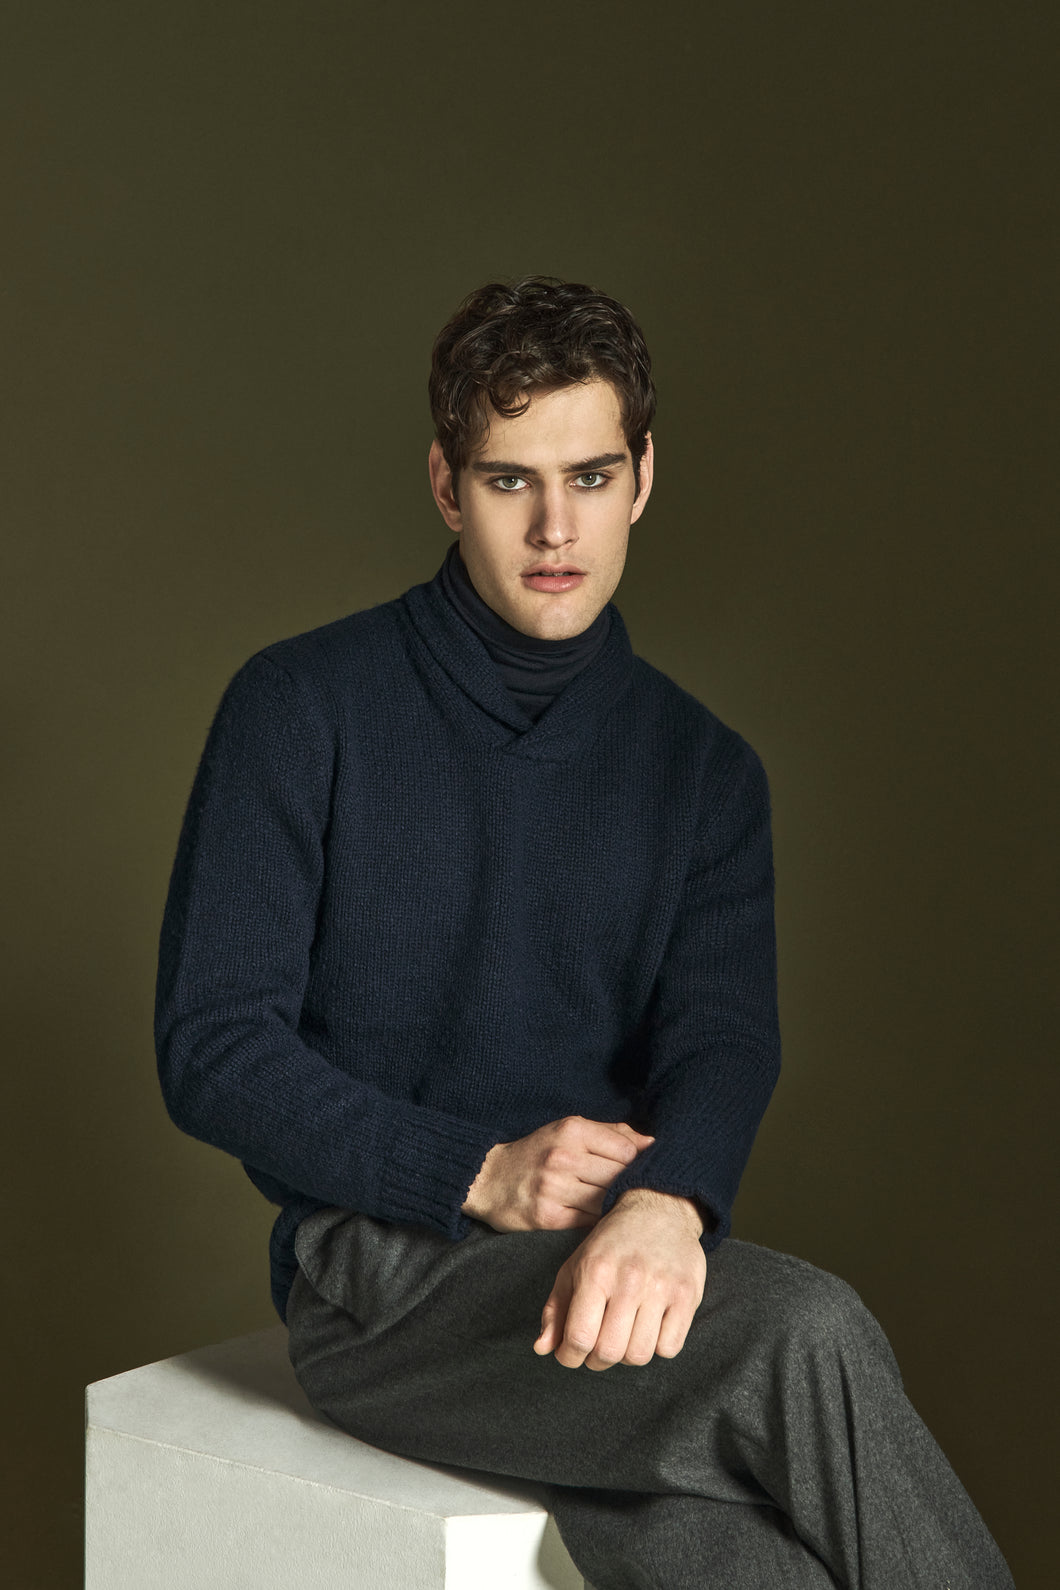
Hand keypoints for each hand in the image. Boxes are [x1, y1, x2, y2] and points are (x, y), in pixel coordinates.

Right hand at [462, 1116, 654, 1232]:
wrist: (489, 1179)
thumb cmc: (538, 1152)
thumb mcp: (569, 1130)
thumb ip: (611, 1134)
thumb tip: (651, 1143)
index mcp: (572, 1130)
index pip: (626, 1150)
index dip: (638, 1163)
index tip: (639, 1171)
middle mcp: (563, 1157)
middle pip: (618, 1176)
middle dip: (629, 1186)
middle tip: (635, 1193)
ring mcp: (554, 1188)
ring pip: (605, 1201)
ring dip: (614, 1205)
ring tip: (617, 1206)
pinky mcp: (548, 1216)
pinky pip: (589, 1222)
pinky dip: (598, 1221)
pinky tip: (598, 1217)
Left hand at [533, 1187, 705, 1369]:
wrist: (659, 1209)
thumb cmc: (611, 1245)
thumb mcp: (575, 1267)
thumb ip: (556, 1310)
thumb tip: (542, 1348)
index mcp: (595, 1271)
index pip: (579, 1337)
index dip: (569, 1356)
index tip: (570, 1353)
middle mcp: (629, 1279)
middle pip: (609, 1352)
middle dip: (597, 1359)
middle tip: (597, 1347)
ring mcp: (661, 1288)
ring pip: (640, 1355)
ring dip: (627, 1355)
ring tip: (624, 1334)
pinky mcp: (687, 1295)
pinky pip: (669, 1348)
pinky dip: (657, 1346)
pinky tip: (650, 1327)